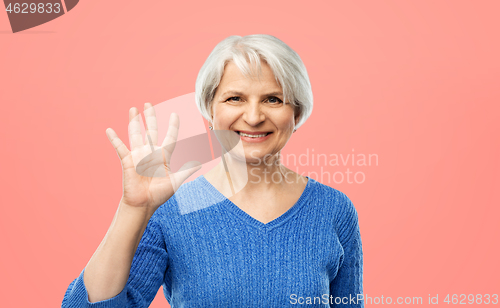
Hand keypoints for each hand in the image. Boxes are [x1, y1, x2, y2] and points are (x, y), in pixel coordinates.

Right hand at [105, 103, 201, 217]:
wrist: (144, 204)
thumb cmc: (159, 194)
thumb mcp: (175, 181)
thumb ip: (186, 171)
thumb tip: (199, 164)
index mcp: (163, 156)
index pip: (170, 137)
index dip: (173, 126)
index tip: (175, 114)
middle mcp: (150, 152)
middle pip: (151, 130)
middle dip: (149, 116)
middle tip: (148, 103)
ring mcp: (138, 155)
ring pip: (136, 134)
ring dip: (134, 121)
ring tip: (133, 109)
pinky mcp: (128, 161)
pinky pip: (120, 148)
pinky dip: (114, 139)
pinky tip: (109, 130)